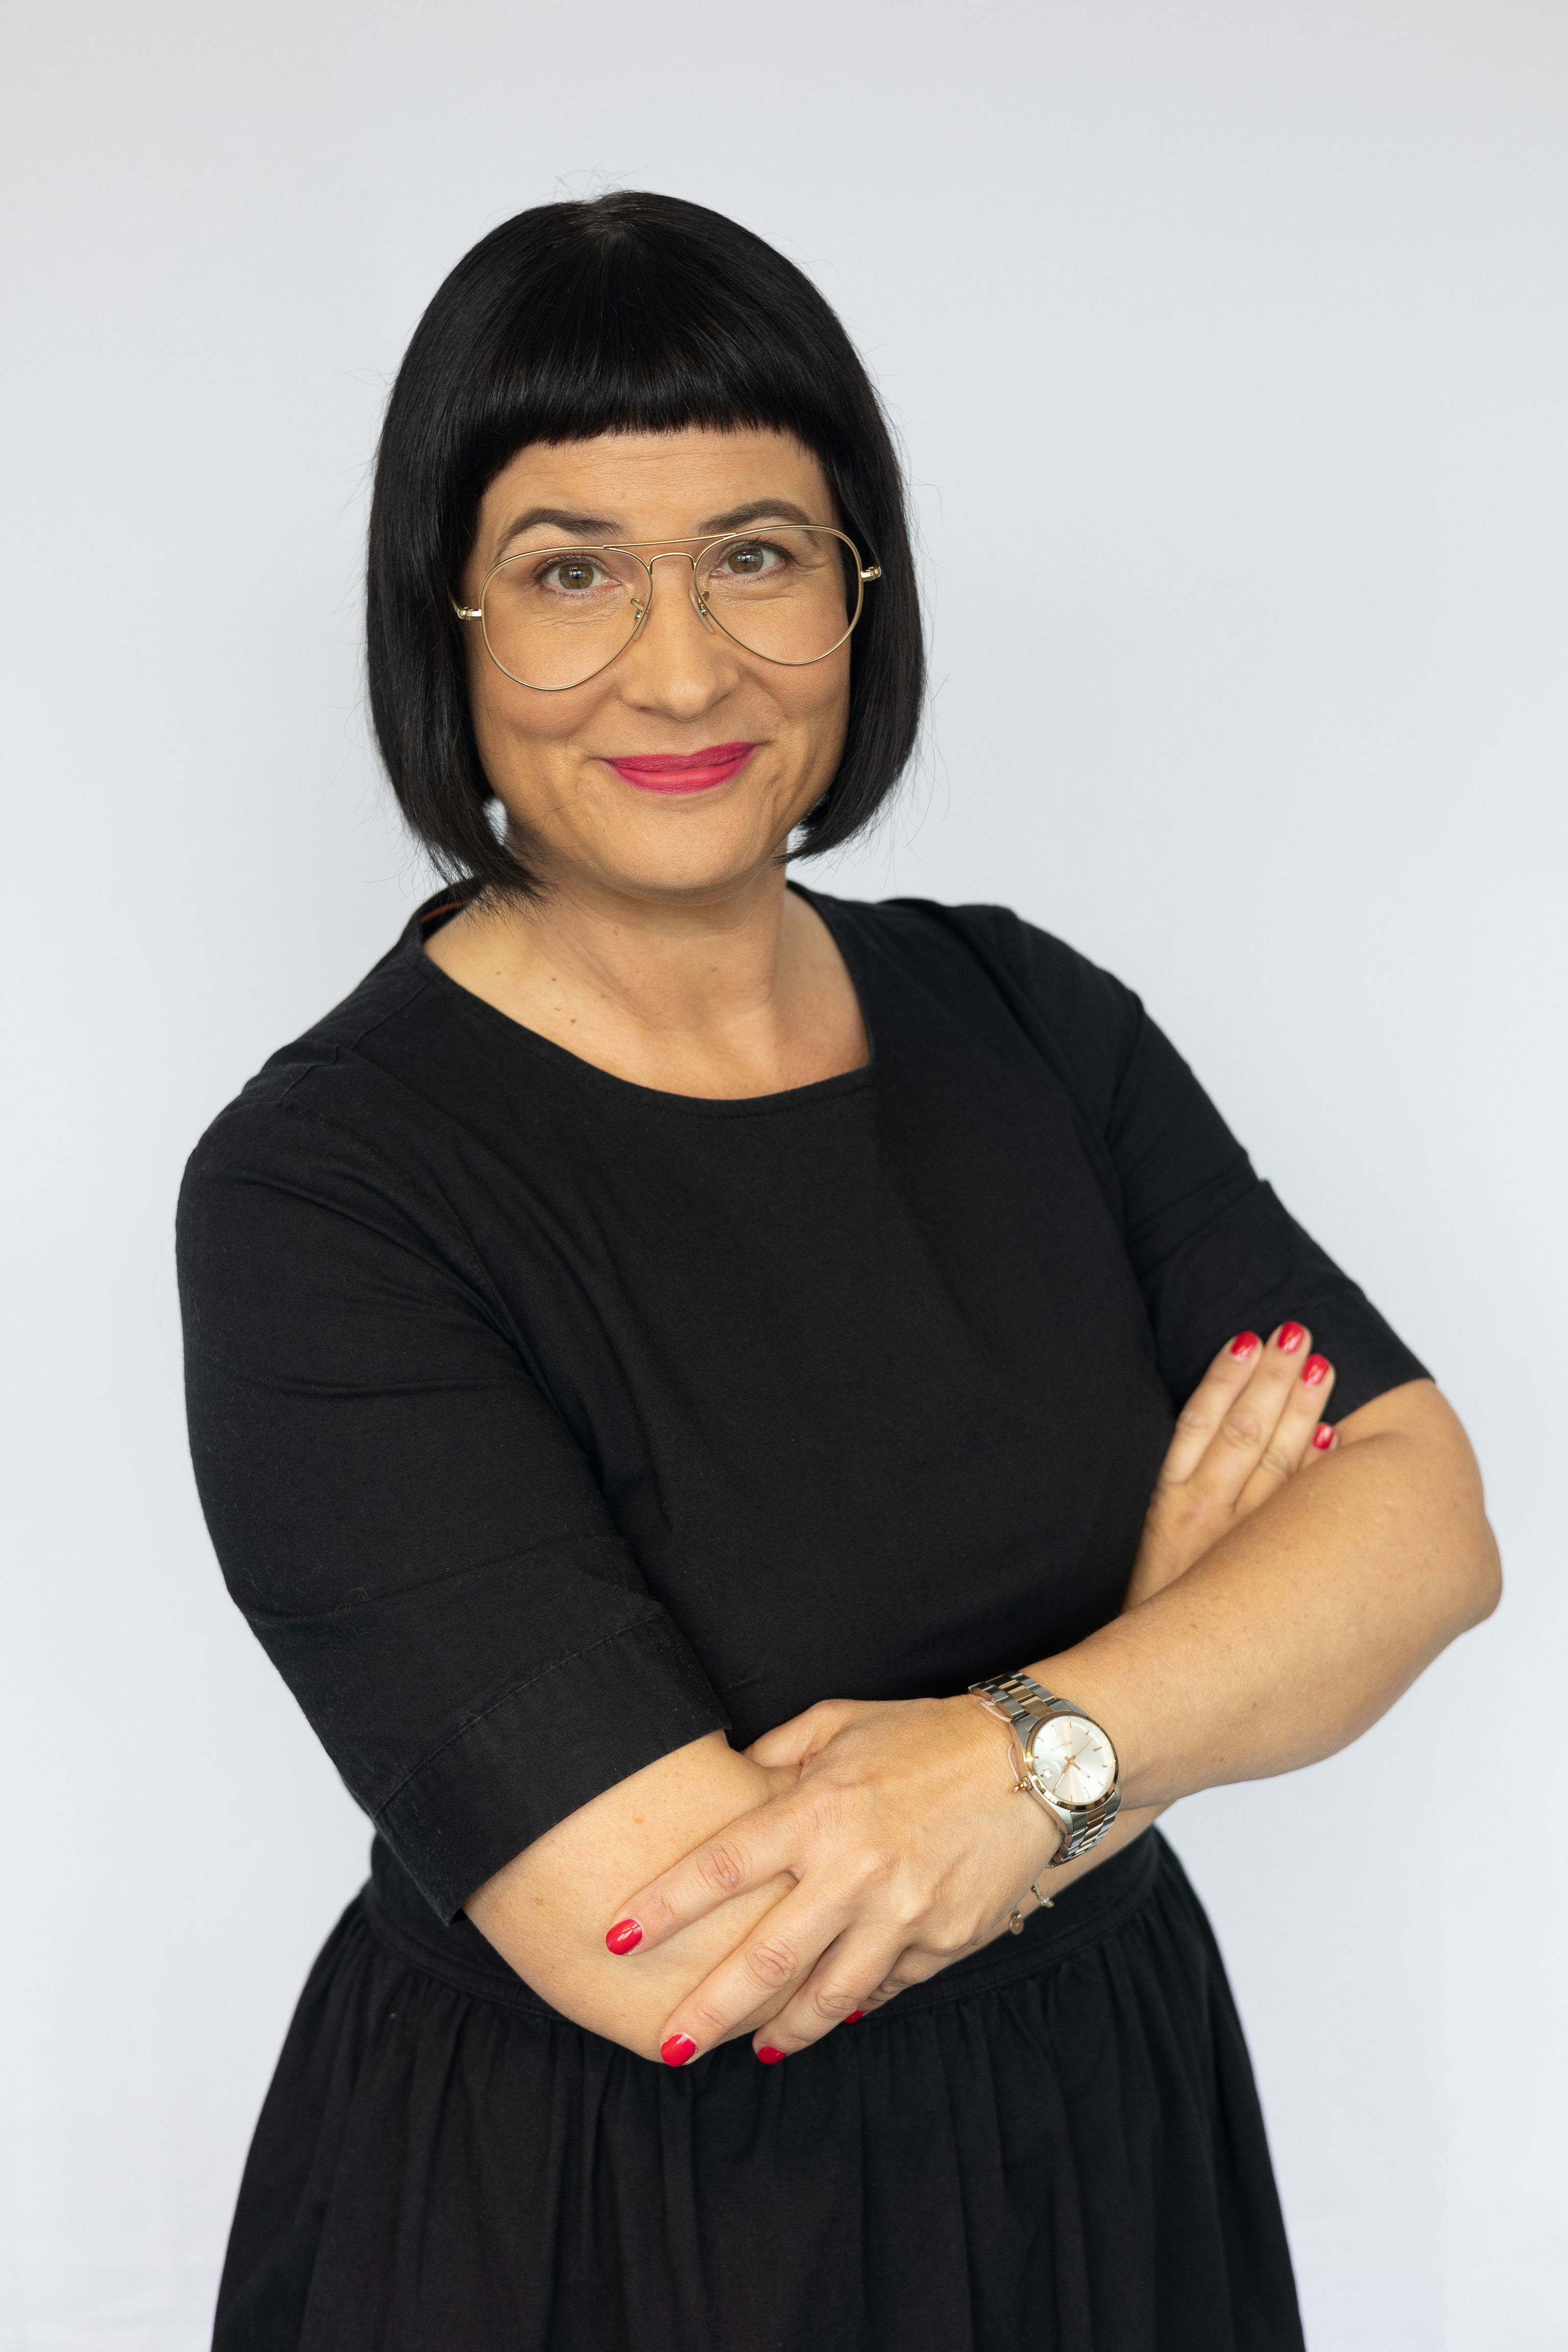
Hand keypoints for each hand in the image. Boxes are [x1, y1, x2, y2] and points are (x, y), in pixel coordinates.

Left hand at [605, 1691, 1060, 2065]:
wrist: (1033, 1764)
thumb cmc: (925, 1737)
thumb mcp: (840, 1724)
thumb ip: (774, 1756)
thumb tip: (722, 1781)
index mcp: (819, 1810)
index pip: (720, 1867)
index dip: (662, 1907)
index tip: (615, 1939)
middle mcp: (856, 1870)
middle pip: (763, 1959)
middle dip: (707, 2011)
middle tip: (668, 2044)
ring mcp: (903, 1915)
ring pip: (826, 1998)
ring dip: (782, 2032)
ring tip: (753, 2051)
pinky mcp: (944, 1943)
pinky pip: (884, 1989)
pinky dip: (851, 2006)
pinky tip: (828, 2017)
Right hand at [1124, 1321, 1335, 1609]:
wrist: (1143, 1702)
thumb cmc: (1151, 1632)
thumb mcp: (1155, 1563)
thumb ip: (1184, 1519)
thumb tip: (1217, 1471)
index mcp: (1168, 1510)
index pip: (1202, 1423)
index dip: (1228, 1378)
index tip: (1250, 1338)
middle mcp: (1203, 1521)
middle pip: (1243, 1431)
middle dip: (1271, 1379)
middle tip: (1297, 1332)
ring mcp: (1234, 1548)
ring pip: (1271, 1462)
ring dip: (1296, 1408)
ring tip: (1317, 1362)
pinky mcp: (1257, 1579)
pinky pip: (1288, 1514)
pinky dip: (1309, 1472)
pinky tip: (1331, 1439)